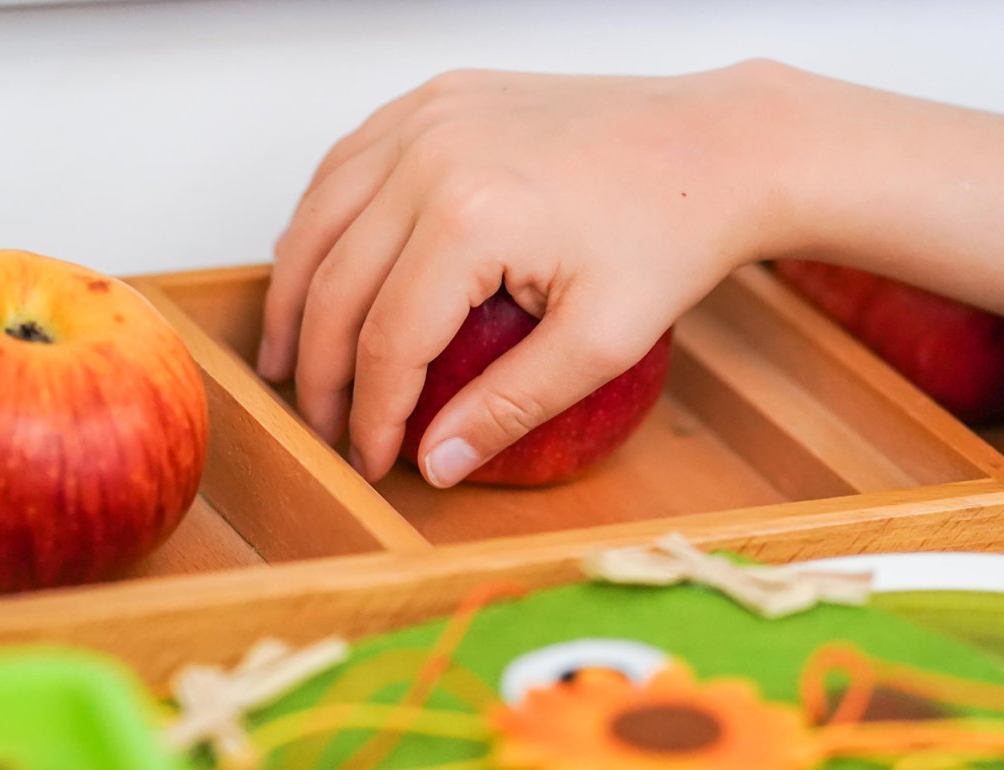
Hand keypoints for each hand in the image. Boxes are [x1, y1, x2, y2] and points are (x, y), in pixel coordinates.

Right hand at [261, 61, 812, 485]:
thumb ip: (508, 407)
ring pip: (318, 218)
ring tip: (288, 357)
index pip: (385, 340)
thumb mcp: (601, 343)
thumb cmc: (672, 237)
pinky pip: (346, 164)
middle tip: (323, 425)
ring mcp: (426, 115)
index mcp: (470, 217)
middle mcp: (430, 155)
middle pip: (332, 282)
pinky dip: (321, 223)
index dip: (371, 414)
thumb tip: (434, 465)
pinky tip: (320, 268)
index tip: (375, 460)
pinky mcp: (435, 96)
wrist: (716, 146)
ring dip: (294, 293)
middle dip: (317, 369)